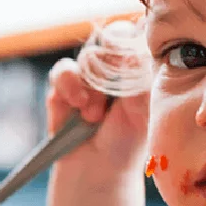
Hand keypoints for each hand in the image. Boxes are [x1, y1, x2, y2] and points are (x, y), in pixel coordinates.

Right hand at [46, 28, 149, 182]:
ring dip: (93, 87)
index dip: (137, 42)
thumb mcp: (141, 112)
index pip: (140, 38)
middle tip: (117, 88)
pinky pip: (64, 70)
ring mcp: (89, 74)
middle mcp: (115, 65)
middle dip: (114, 62)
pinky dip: (70, 85)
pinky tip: (79, 105)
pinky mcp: (64, 84)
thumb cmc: (127, 141)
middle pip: (114, 36)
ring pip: (90, 56)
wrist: (98, 169)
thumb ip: (137, 81)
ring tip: (96, 115)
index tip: (135, 61)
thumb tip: (130, 52)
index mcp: (139, 68)